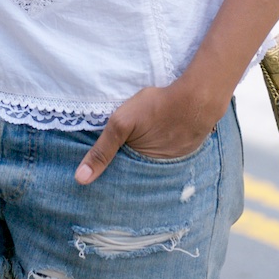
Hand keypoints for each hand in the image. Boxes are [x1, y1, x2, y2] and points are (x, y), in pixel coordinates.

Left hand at [74, 81, 224, 184]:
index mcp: (142, 171)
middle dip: (124, 170)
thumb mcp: (121, 123)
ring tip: (135, 149)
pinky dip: (158, 150)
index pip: (119, 180)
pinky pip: (166, 156)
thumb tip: (80, 179)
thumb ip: (101, 150)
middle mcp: (159, 174)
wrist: (198, 98)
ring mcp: (173, 163)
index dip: (108, 176)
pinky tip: (155, 140)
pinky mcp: (183, 152)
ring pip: (150, 166)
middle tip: (113, 161)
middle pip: (135, 175)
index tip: (95, 176)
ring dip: (142, 160)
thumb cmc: (157, 108)